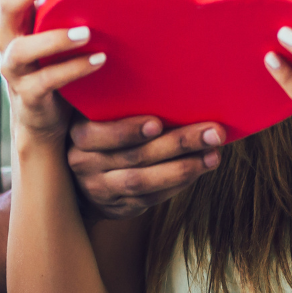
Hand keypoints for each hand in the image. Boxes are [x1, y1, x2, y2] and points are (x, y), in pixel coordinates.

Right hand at [0, 0, 97, 145]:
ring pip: (20, 48)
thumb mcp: (64, 23)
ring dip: (53, 37)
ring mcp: (14, 68)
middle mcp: (8, 36)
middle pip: (6, 2)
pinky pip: (44, 82)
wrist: (46, 118)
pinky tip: (99, 60)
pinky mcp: (28, 95)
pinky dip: (71, 69)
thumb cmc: (61, 58)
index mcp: (17, 11)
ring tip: (86, 31)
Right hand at [66, 115, 224, 219]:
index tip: (157, 123)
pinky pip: (150, 198)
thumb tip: (175, 84)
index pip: (100, 134)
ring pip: (144, 183)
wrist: (81, 178)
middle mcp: (84, 164)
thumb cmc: (102, 130)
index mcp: (78, 135)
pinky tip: (199, 169)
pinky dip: (178, 184)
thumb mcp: (98, 115)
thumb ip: (119, 104)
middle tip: (212, 132)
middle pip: (135, 156)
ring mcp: (100, 189)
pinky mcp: (118, 207)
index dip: (128, 131)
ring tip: (213, 155)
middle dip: (177, 144)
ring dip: (184, 168)